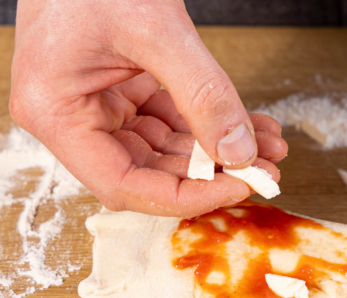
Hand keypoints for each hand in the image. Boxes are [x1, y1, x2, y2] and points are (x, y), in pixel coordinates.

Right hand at [10, 0, 287, 217]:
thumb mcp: (157, 32)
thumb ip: (204, 95)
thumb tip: (242, 153)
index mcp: (56, 113)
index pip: (124, 184)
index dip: (185, 196)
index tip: (237, 187)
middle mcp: (73, 118)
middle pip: (150, 172)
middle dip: (213, 173)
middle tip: (266, 169)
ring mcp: (98, 106)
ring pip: (168, 150)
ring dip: (220, 151)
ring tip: (269, 146)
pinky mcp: (123, 92)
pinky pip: (172, 122)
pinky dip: (211, 124)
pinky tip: (252, 125)